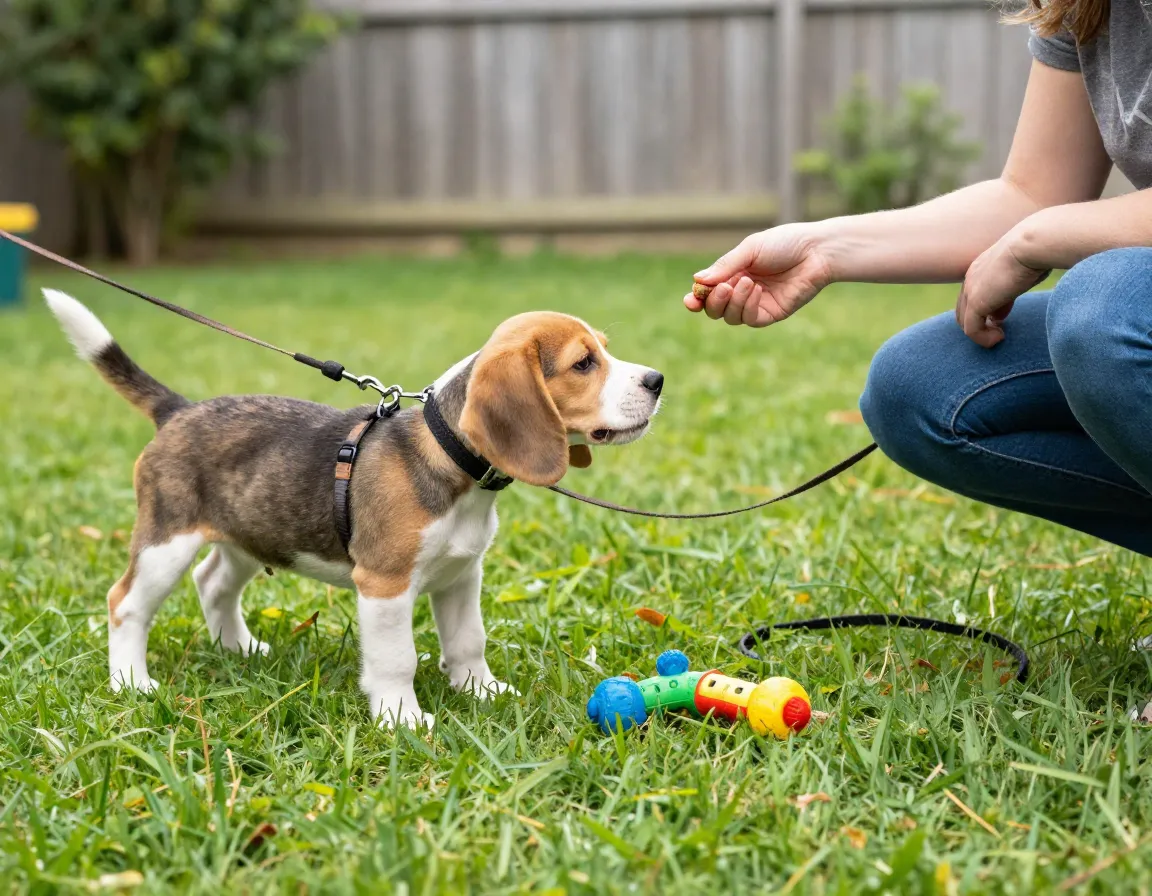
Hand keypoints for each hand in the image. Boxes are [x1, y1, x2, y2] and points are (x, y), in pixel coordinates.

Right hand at [684, 224, 834, 326]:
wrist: (815, 251)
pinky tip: (757, 290)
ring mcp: (756, 304)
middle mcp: (741, 291)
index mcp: (733, 274)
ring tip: (747, 282)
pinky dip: (748, 307)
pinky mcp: (771, 314)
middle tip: (723, 288)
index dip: (696, 298)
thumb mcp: (750, 250)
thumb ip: (724, 266)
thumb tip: (697, 280)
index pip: (707, 292)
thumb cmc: (784, 243)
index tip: (690, 300)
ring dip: (733, 302)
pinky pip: (750, 319)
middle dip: (713, 302)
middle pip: (715, 309)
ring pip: (730, 317)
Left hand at [956, 233, 1049, 347]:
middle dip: (978, 324)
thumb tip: (1000, 314)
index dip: (985, 310)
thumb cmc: (1036, 253)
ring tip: (999, 337)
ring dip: (980, 334)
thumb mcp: (1020, 274)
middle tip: (998, 331)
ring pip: (964, 322)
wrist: (1033, 244)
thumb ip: (1009, 293)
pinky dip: (983, 339)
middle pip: (963, 310)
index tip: (1003, 316)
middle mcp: (971, 278)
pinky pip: (972, 330)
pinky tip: (999, 338)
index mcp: (980, 268)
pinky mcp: (976, 303)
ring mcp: (971, 290)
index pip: (972, 295)